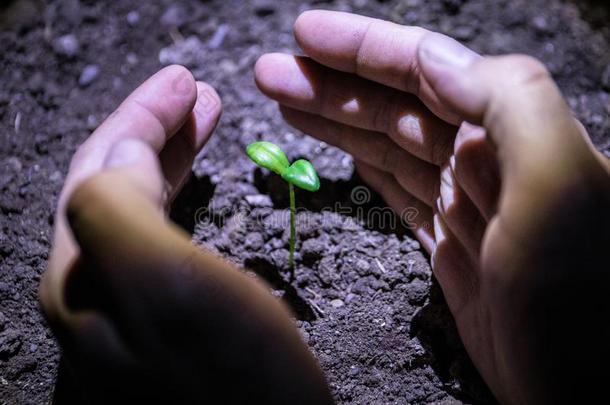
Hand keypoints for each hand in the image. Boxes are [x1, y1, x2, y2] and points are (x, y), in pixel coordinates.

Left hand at [40, 66, 331, 402]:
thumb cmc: (234, 375)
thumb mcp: (167, 284)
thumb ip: (120, 207)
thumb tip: (121, 147)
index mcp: (85, 274)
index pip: (101, 168)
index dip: (141, 117)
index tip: (185, 82)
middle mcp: (96, 288)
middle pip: (116, 182)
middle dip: (156, 129)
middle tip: (197, 93)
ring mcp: (131, 304)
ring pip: (141, 204)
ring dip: (172, 154)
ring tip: (205, 119)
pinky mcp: (169, 315)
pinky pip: (164, 233)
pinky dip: (182, 192)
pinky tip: (195, 182)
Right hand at [255, 10, 609, 403]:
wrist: (585, 390)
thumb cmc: (583, 301)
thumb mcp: (559, 187)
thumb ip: (512, 104)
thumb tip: (440, 62)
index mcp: (512, 134)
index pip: (426, 72)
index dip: (364, 49)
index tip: (306, 36)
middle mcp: (488, 161)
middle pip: (396, 107)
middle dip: (333, 85)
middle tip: (274, 73)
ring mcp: (465, 204)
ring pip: (390, 146)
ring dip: (336, 121)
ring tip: (286, 102)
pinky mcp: (450, 246)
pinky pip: (398, 190)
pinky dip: (364, 164)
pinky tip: (339, 150)